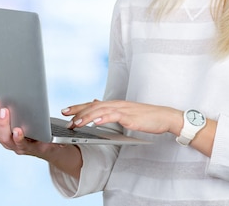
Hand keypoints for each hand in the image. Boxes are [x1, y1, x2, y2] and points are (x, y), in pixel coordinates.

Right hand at [0, 99, 51, 156]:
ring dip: (4, 125)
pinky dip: (19, 137)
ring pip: (7, 139)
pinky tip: (18, 130)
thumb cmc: (35, 130)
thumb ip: (2, 121)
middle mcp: (11, 143)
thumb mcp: (17, 124)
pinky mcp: (34, 147)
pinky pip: (24, 144)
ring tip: (4, 111)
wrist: (55, 146)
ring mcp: (21, 146)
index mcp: (5, 136)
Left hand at [62, 99, 182, 135]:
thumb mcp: (125, 113)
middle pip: (93, 106)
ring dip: (86, 116)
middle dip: (77, 111)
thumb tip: (96, 104)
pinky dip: (103, 118)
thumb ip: (110, 110)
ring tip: (75, 123)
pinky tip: (95, 123)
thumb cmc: (146, 117)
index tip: (64, 110)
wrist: (164, 117)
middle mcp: (116, 104)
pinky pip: (114, 116)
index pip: (92, 104)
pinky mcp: (130, 116)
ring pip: (100, 111)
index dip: (77, 107)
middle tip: (64, 116)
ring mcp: (123, 109)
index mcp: (114, 104)